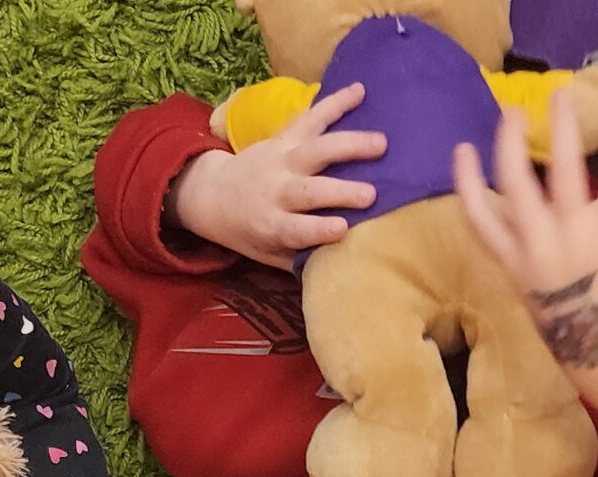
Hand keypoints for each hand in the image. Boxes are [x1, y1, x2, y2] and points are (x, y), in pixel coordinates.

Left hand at [171, 83, 386, 269]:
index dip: (319, 229)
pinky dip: (335, 102)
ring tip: (381, 143)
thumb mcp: (268, 254)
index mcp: (271, 225)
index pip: (296, 229)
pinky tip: (360, 90)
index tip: (343, 228)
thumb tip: (339, 265)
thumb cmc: (252, 232)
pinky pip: (311, 118)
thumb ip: (298, 258)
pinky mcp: (284, 137)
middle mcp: (275, 191)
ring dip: (349, 145)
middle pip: (309, 191)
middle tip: (371, 194)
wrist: (216, 194)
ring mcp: (280, 160)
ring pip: (316, 149)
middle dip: (340, 191)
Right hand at [454, 92, 597, 375]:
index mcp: (513, 262)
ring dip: (562, 129)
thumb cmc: (567, 327)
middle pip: (513, 180)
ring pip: (562, 170)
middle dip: (509, 140)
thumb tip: (518, 217)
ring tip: (561, 97)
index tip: (463, 149)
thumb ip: (521, 254)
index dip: (467, 180)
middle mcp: (536, 243)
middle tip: (512, 110)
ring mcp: (574, 234)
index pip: (479, 216)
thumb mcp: (529, 292)